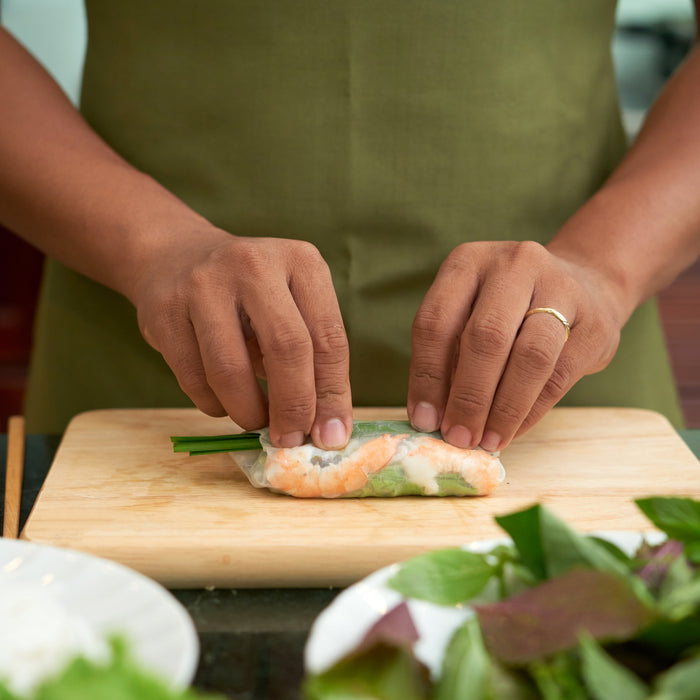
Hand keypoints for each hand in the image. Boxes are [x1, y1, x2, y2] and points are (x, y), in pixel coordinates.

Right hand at [131, 228, 352, 448]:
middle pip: (286, 349)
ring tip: (256, 422)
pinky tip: (224, 403)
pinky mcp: (164, 311)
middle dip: (293, 407)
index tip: (331, 436)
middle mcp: (254, 264)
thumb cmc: (250, 294)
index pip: (329, 337)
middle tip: (291, 439)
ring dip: (248, 412)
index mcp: (301, 261)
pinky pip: (194, 379)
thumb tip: (328, 432)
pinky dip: (215, 405)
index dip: (332, 394)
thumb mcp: (292, 306)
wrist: (176, 257)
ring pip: (231, 370)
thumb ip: (314, 360)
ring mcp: (203, 284)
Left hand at [407, 240, 626, 450]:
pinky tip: (513, 430)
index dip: (427, 376)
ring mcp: (560, 287)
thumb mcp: (470, 313)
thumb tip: (430, 418)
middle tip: (458, 437)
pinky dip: (531, 410)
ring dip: (503, 407)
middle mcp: (513, 266)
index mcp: (468, 262)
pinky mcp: (594, 322)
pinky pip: (558, 374)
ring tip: (487, 441)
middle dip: (468, 396)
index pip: (436, 321)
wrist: (587, 285)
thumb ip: (448, 356)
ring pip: (528, 356)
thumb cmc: (510, 310)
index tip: (424, 419)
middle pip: (485, 336)